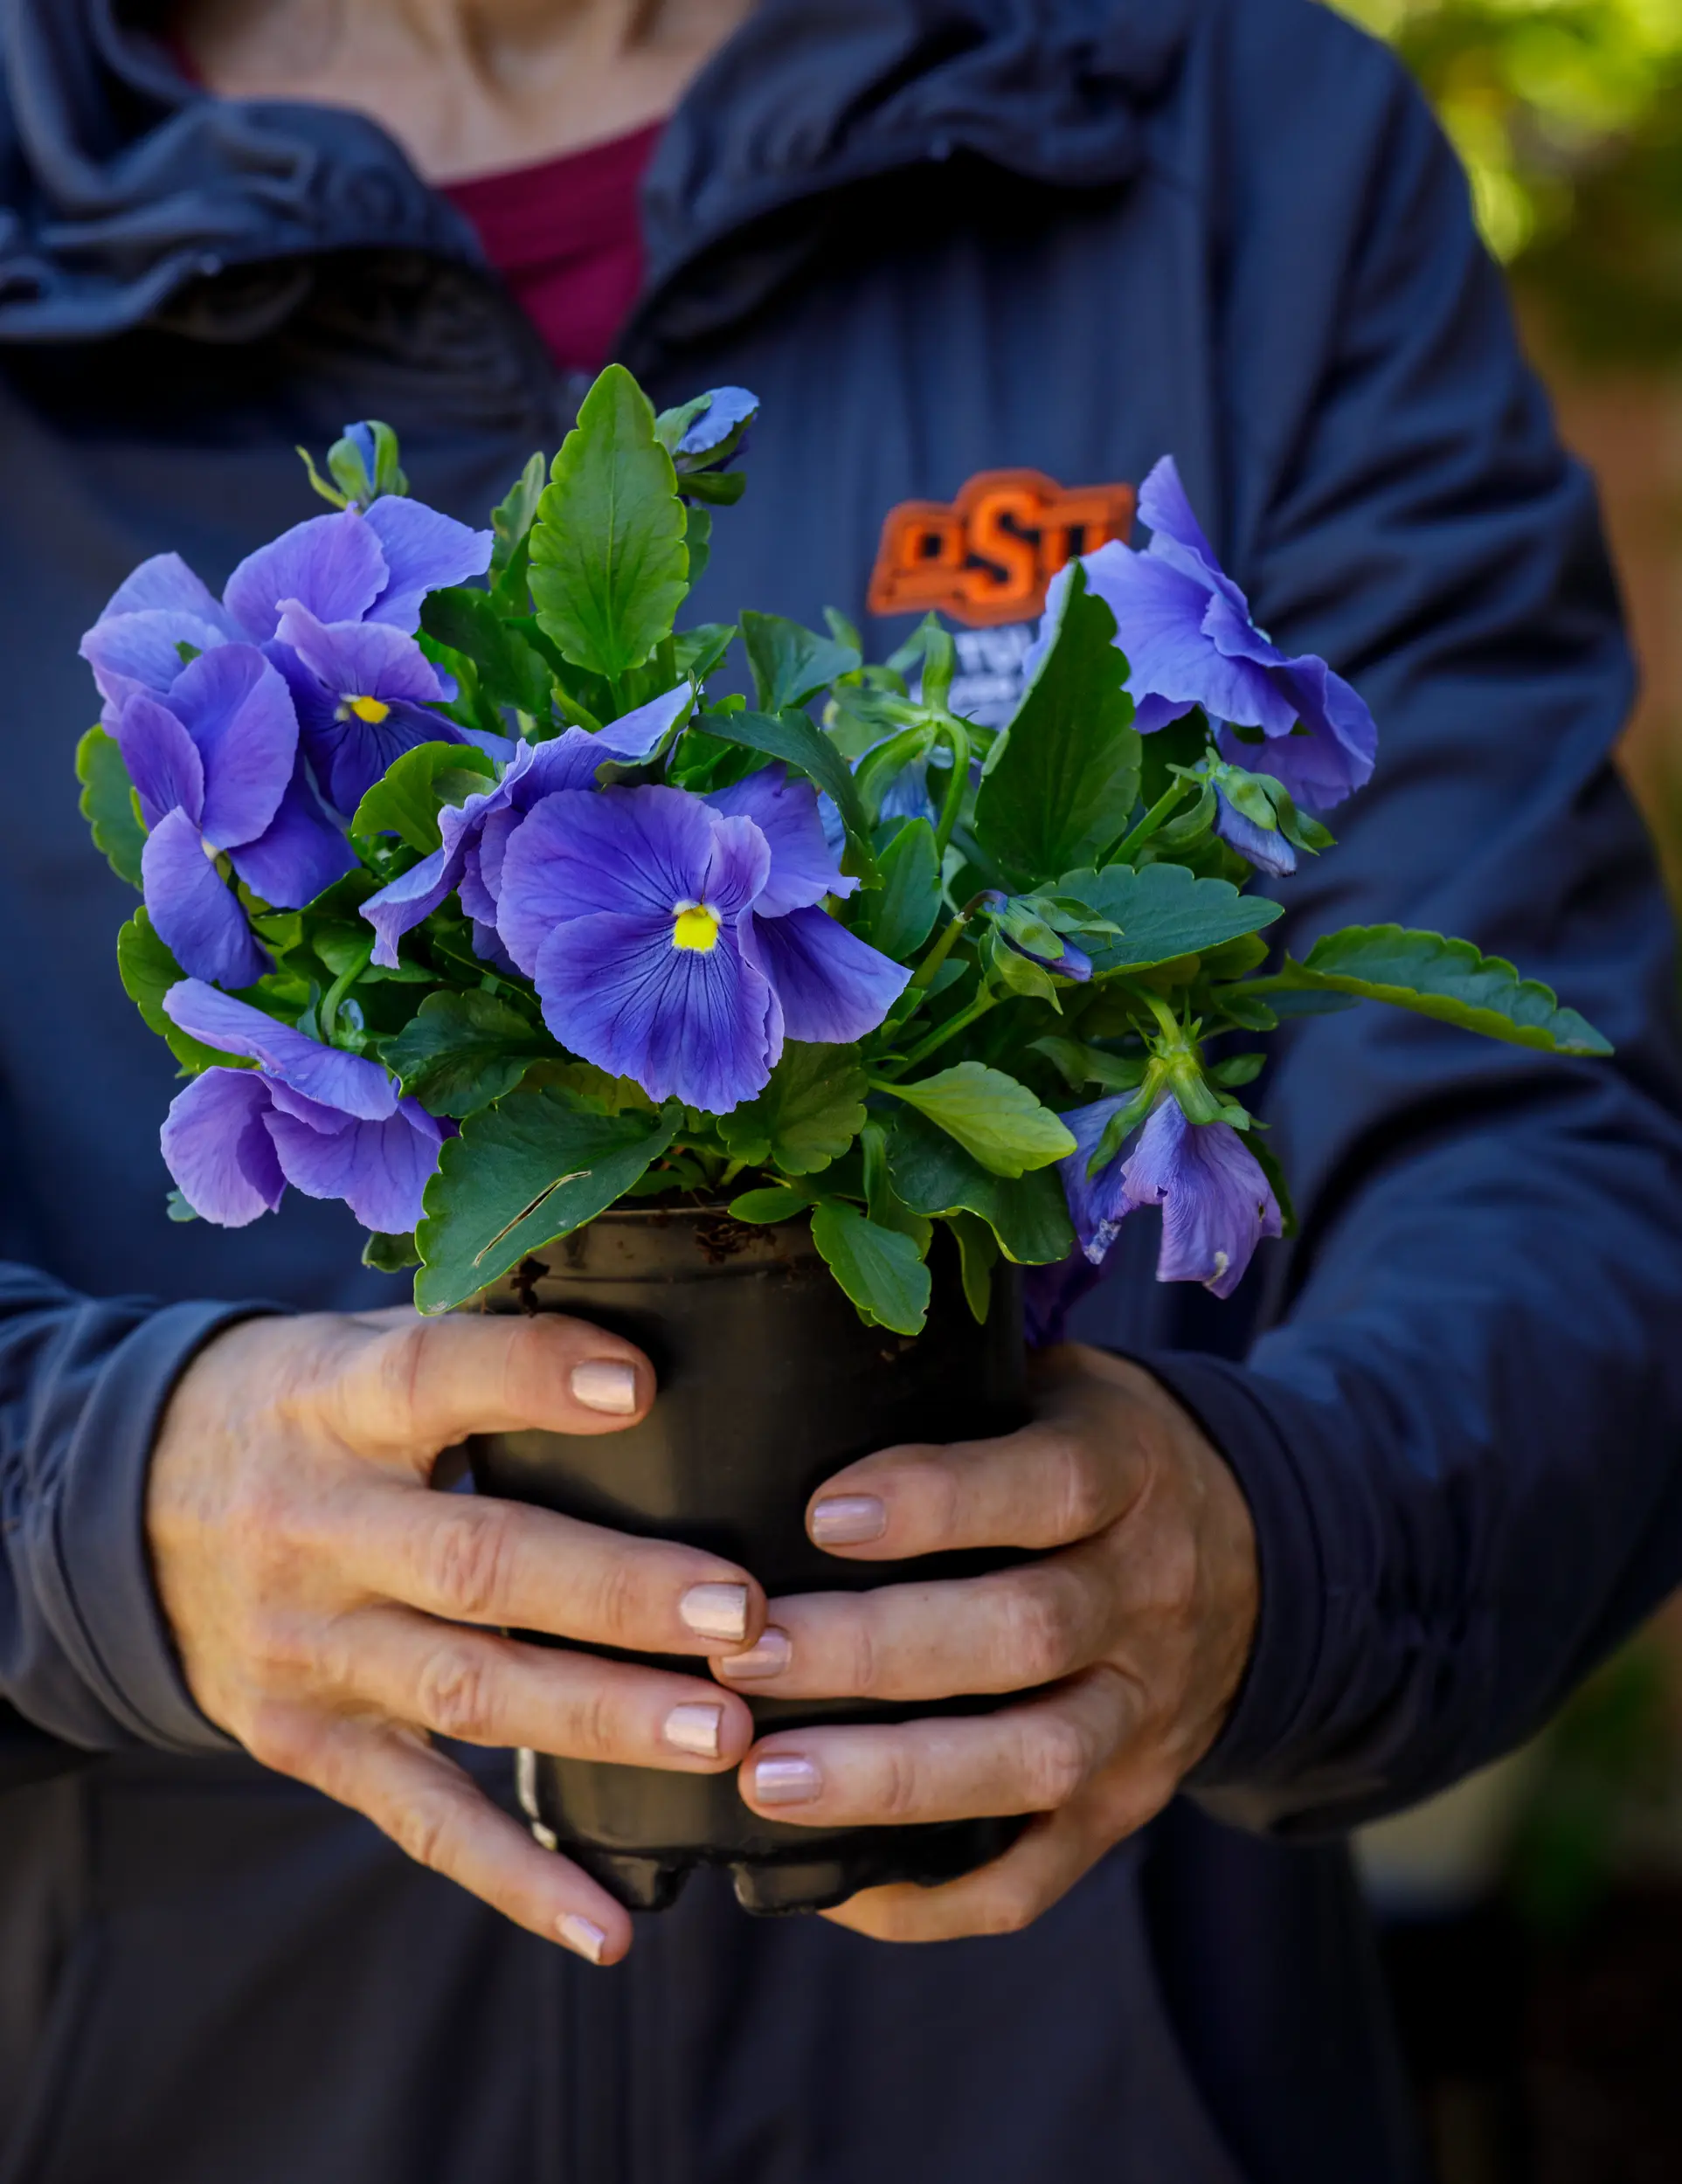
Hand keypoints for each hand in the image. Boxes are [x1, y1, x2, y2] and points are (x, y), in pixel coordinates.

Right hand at [148, 1308, 767, 1966]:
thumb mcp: (359, 1346)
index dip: (533, 1378)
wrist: (125, 1506)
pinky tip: (606, 1924)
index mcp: (333, 1402)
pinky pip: (418, 1816)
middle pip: (475, 1564)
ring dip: (601, 1719)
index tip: (642, 1385)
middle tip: (742, 1617)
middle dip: (616, 1593)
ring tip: (724, 1737)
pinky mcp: (307, 1740)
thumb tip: (660, 1339)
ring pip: (467, 1692)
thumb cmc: (306, 1408)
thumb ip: (480, 1348)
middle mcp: (315, 1527)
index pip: (431, 1376)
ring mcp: (308, 1647)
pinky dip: (513, 1875)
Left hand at [714, 1344, 1256, 1941]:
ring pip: (1035, 1763)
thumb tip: (785, 1380)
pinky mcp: (1128, 1802)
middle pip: (1026, 1634)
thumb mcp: (1056, 1385)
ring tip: (765, 1779)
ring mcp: (1147, 1711)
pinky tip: (836, 1886)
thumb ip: (954, 1390)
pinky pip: (1043, 1873)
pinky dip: (939, 1897)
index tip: (821, 1513)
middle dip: (873, 1652)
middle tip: (743, 1654)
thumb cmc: (1090, 1452)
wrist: (1256, 1556)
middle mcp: (1150, 1594)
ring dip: (893, 1780)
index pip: (1049, 1486)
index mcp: (1131, 1470)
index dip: (938, 1501)